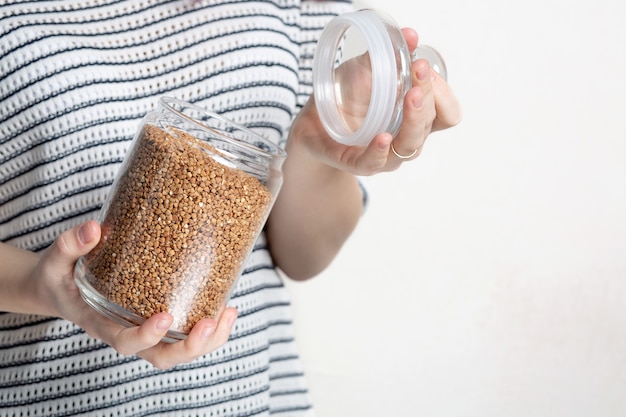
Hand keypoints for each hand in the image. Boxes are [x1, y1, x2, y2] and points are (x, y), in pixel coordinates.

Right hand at [26, 220, 237, 368]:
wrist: (58, 288)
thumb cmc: (59, 277)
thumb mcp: (56, 261)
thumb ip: (70, 245)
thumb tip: (93, 228)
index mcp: (100, 323)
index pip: (124, 341)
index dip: (147, 336)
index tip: (165, 317)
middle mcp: (125, 331)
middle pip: (160, 357)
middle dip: (188, 346)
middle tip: (209, 322)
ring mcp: (143, 328)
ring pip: (177, 350)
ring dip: (207, 340)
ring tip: (228, 314)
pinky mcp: (156, 317)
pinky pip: (184, 333)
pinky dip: (209, 327)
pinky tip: (226, 306)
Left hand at [294, 27, 460, 175]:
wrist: (313, 120)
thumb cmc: (347, 95)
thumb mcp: (366, 69)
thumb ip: (389, 54)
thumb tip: (410, 34)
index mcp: (416, 118)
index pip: (447, 113)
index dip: (441, 92)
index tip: (424, 66)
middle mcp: (407, 139)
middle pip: (430, 123)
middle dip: (428, 95)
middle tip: (419, 68)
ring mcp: (385, 155)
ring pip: (410, 144)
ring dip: (413, 119)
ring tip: (410, 95)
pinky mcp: (357, 163)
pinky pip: (374, 163)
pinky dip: (379, 150)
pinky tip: (382, 137)